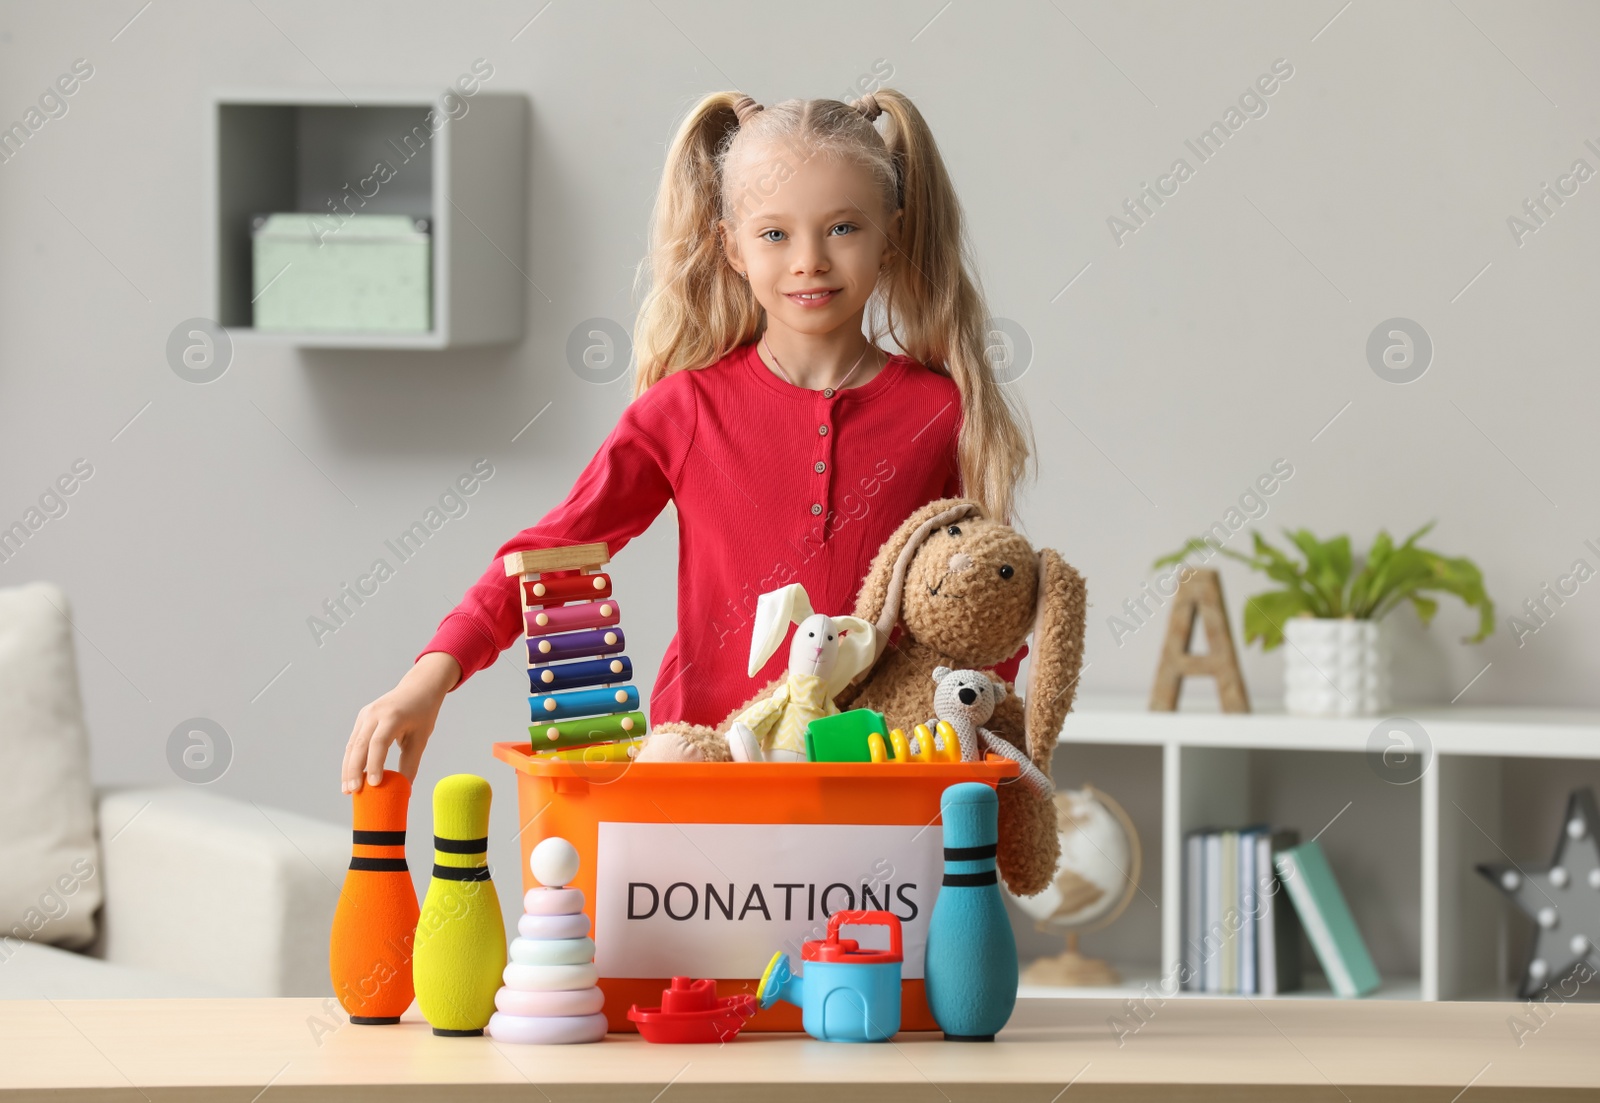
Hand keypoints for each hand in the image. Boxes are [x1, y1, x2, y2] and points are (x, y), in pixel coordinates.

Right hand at [342, 652, 460, 793]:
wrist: (418, 688)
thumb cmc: (423, 714)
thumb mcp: (421, 738)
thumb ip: (411, 763)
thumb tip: (404, 788)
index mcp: (393, 716)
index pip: (379, 743)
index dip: (374, 764)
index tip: (374, 784)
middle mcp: (375, 713)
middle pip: (360, 745)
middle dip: (354, 770)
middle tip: (353, 792)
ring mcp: (365, 714)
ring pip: (352, 745)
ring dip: (348, 768)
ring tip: (348, 790)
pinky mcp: (362, 718)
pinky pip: (354, 741)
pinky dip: (351, 759)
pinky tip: (351, 776)